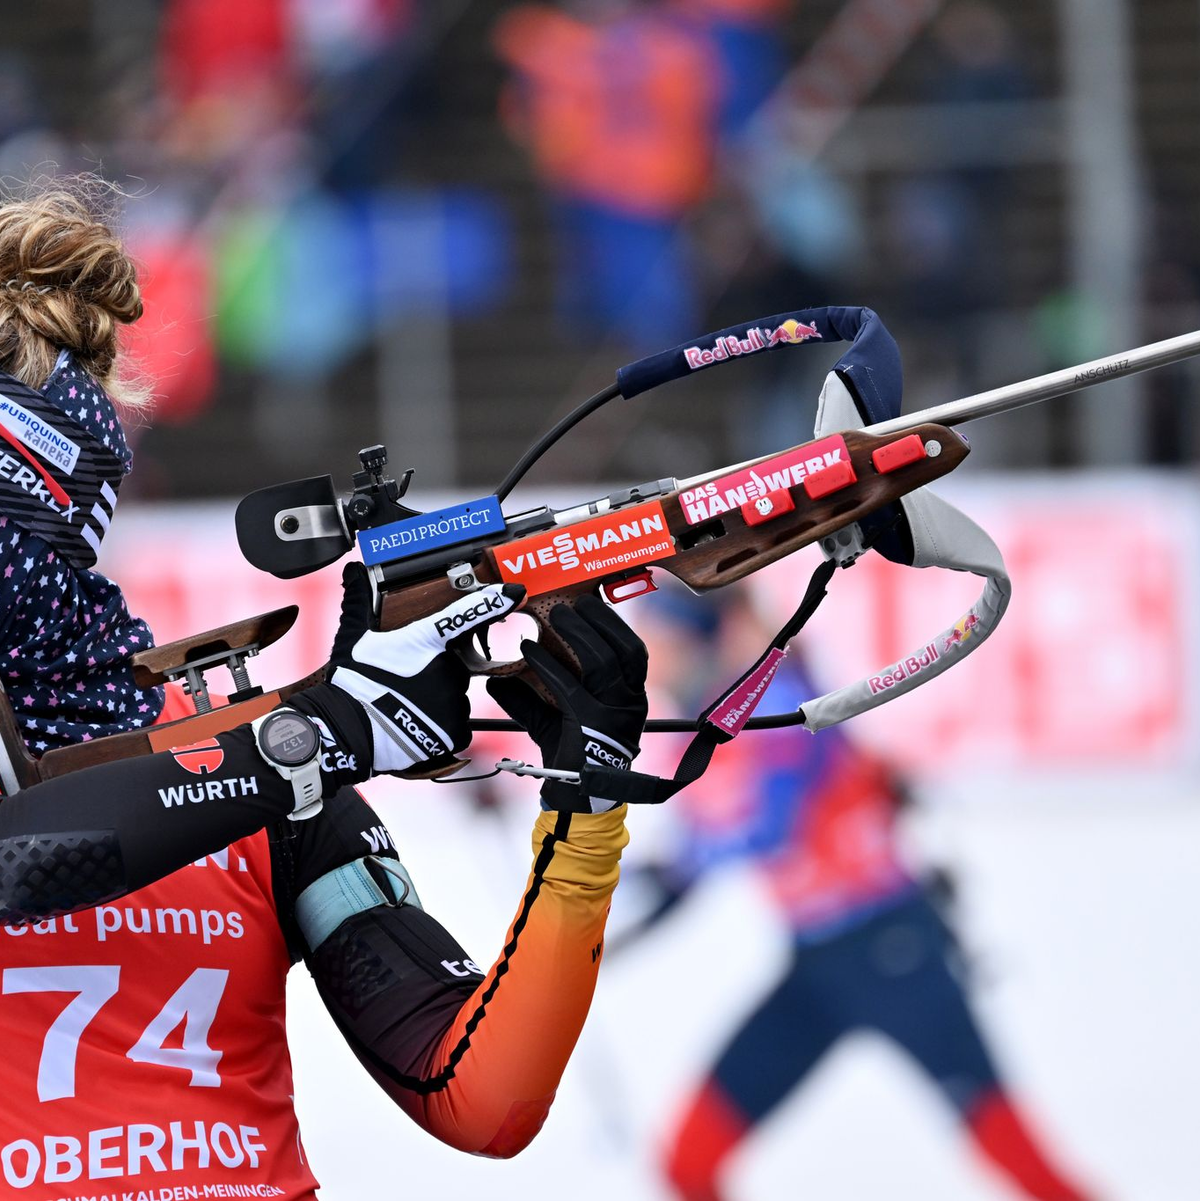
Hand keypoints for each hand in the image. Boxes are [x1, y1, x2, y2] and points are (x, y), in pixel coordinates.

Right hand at [327, 563, 523, 774]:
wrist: (347, 733)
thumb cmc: (351, 684)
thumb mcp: (353, 638)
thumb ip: (359, 602)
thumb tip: (352, 571)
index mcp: (427, 642)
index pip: (466, 615)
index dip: (492, 602)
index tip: (514, 592)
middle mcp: (447, 669)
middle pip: (456, 665)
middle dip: (437, 671)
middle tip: (406, 682)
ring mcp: (454, 701)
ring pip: (457, 696)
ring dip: (440, 699)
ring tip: (408, 705)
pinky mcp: (455, 730)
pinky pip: (458, 724)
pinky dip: (442, 726)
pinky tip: (417, 724)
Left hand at [487, 594, 647, 812]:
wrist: (577, 801)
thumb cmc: (569, 756)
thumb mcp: (552, 721)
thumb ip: (529, 698)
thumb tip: (496, 678)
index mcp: (632, 698)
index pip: (634, 652)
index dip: (614, 626)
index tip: (593, 604)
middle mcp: (631, 704)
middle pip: (623, 650)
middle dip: (599, 622)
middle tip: (571, 605)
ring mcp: (614, 715)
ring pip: (602, 663)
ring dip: (577, 635)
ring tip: (554, 618)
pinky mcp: (591, 725)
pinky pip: (569, 686)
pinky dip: (547, 664)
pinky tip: (526, 650)